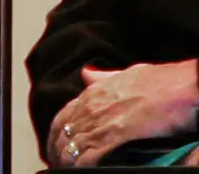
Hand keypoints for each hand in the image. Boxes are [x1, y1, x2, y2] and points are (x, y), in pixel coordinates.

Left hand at [48, 61, 198, 167]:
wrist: (182, 85)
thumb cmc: (161, 81)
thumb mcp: (126, 74)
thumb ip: (105, 77)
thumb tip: (88, 74)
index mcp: (93, 92)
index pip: (63, 116)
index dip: (56, 133)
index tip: (55, 145)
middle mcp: (92, 105)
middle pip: (62, 133)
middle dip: (56, 151)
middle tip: (56, 163)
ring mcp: (101, 120)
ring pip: (71, 146)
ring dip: (66, 161)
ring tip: (64, 170)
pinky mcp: (115, 134)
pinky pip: (89, 155)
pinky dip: (81, 166)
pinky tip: (80, 172)